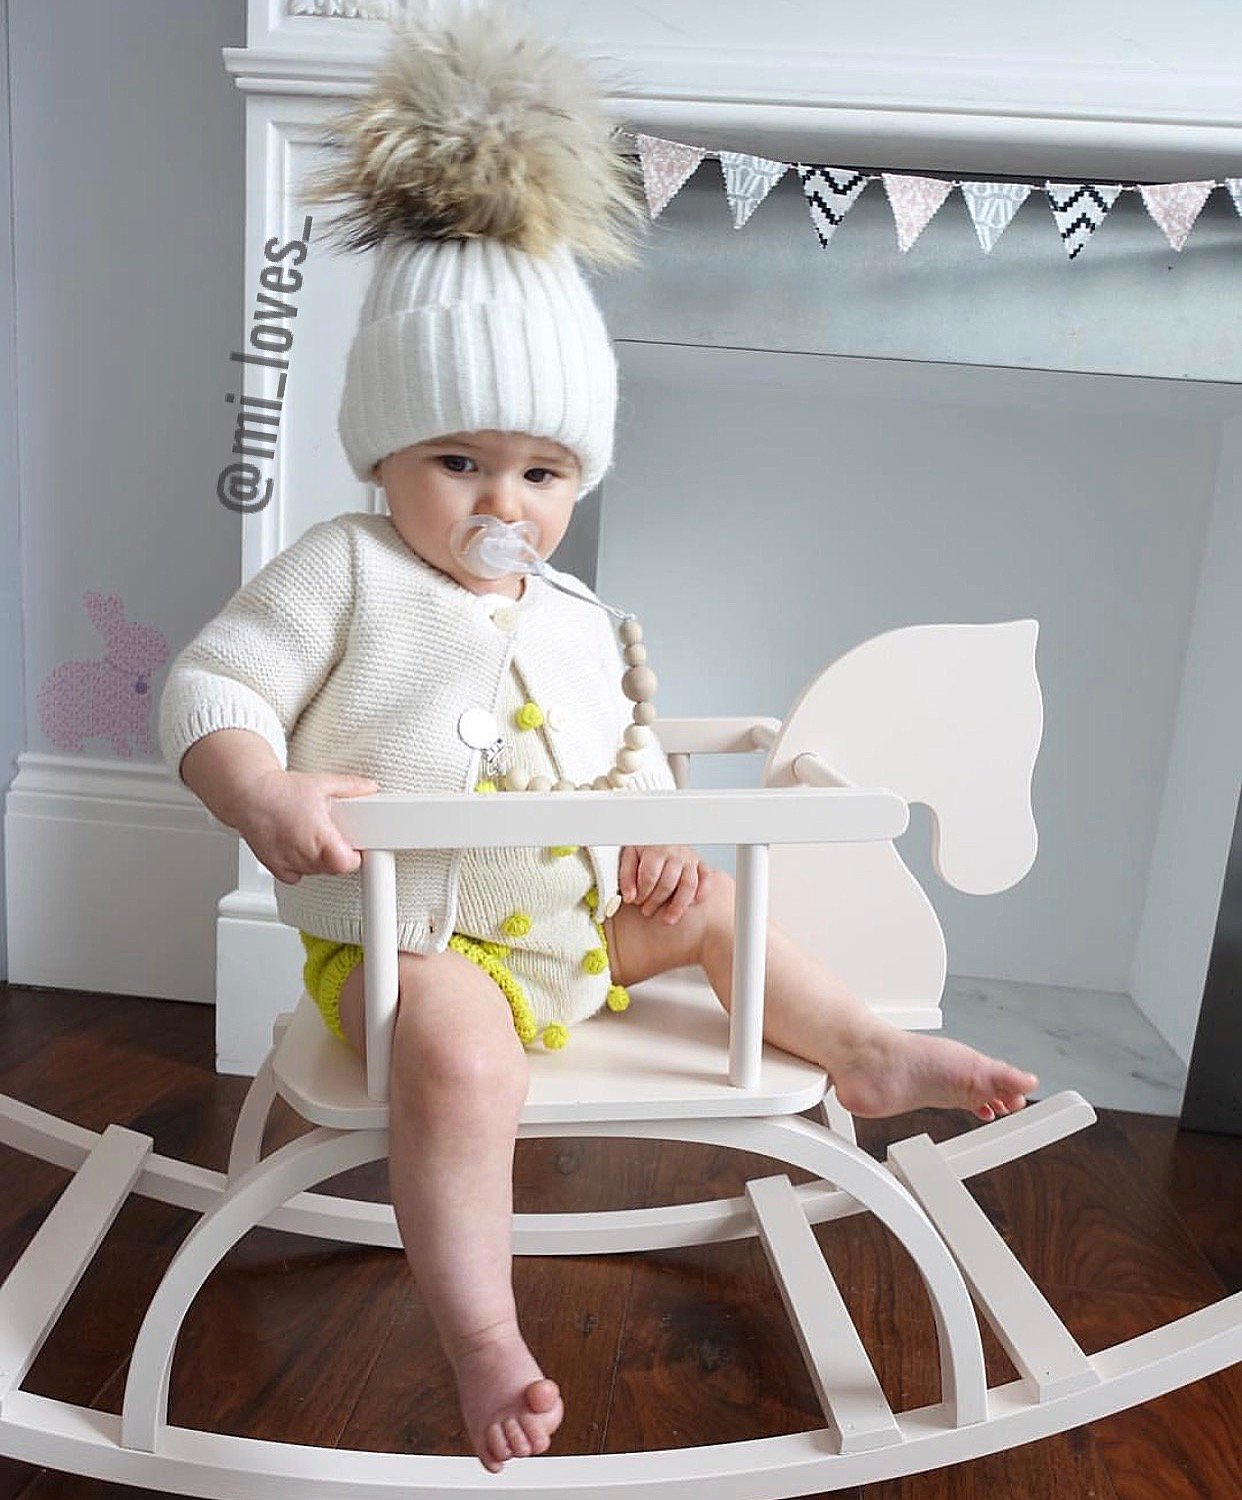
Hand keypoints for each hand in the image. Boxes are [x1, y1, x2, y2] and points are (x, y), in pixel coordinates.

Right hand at [231, 768, 378, 885]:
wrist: (249, 794)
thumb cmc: (281, 791)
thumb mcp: (322, 783)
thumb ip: (351, 786)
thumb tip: (370, 787)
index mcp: (320, 837)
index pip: (347, 864)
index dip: (354, 857)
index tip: (355, 848)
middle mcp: (303, 853)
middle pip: (333, 868)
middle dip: (337, 855)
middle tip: (333, 836)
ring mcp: (288, 862)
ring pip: (315, 872)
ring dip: (319, 860)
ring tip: (312, 837)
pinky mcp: (275, 866)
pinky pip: (295, 876)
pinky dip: (300, 867)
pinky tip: (298, 848)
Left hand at [618, 845, 709, 923]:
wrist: (661, 832)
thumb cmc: (646, 845)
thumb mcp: (630, 855)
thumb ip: (627, 876)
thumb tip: (629, 897)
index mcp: (656, 850)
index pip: (650, 876)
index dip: (642, 893)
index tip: (636, 901)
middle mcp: (676, 854)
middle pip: (668, 883)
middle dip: (656, 901)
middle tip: (646, 911)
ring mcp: (690, 859)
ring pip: (689, 885)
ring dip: (679, 906)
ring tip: (668, 920)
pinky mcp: (700, 864)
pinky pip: (706, 879)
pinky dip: (702, 893)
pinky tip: (692, 904)